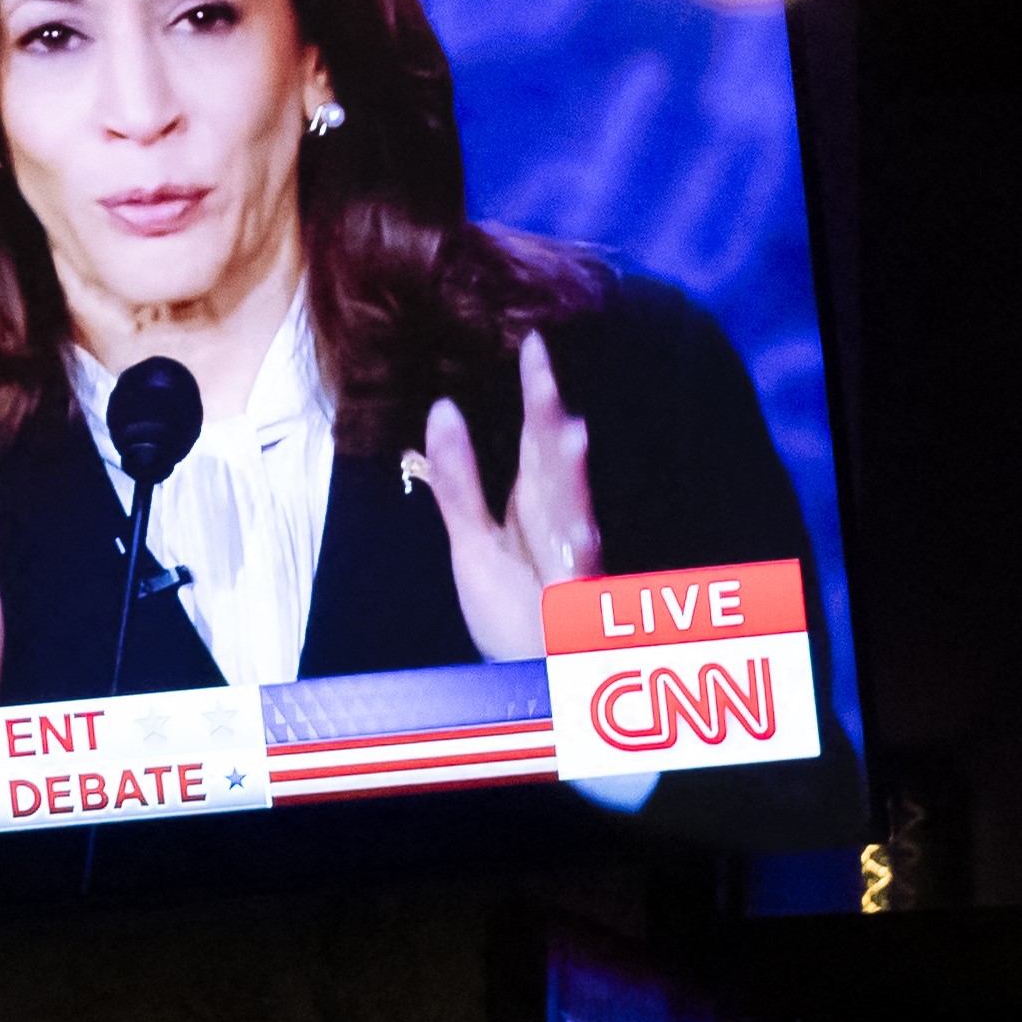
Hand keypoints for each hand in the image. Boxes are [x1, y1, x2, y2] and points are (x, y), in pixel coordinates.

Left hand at [424, 329, 601, 660]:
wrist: (532, 680)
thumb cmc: (513, 608)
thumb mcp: (473, 538)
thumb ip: (459, 479)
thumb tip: (443, 409)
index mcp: (538, 504)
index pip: (536, 437)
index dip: (535, 392)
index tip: (533, 342)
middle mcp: (561, 523)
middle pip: (553, 461)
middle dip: (549, 416)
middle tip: (543, 365)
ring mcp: (572, 561)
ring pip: (575, 509)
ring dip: (571, 473)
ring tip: (568, 430)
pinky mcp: (573, 603)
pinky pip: (578, 576)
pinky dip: (579, 555)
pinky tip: (579, 534)